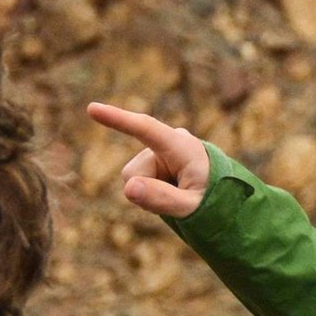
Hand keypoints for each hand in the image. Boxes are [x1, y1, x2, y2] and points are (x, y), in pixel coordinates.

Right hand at [85, 102, 210, 218]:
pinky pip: (136, 181)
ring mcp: (160, 149)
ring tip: (179, 193)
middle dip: (147, 191)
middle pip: (134, 172)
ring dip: (150, 191)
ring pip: (133, 179)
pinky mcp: (154, 157)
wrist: (223, 194)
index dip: (118, 119)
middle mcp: (169, 141)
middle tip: (180, 198)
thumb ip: (162, 198)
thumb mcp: (191, 207)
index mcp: (182, 146)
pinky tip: (171, 189)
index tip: (92, 109)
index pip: (145, 129)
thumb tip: (128, 188)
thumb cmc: (214, 199)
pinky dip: (149, 191)